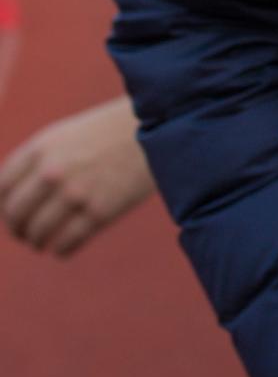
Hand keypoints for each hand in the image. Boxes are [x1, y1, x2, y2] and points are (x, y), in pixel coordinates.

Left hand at [0, 96, 155, 254]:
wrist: (162, 127)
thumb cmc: (112, 131)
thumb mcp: (69, 134)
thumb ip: (39, 160)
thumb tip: (11, 198)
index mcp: (42, 147)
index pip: (1, 189)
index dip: (2, 206)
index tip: (11, 214)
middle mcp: (52, 171)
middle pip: (15, 214)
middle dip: (16, 229)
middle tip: (24, 234)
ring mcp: (75, 193)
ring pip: (38, 232)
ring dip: (37, 242)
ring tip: (42, 243)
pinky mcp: (99, 212)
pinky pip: (66, 243)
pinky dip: (60, 249)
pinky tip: (62, 247)